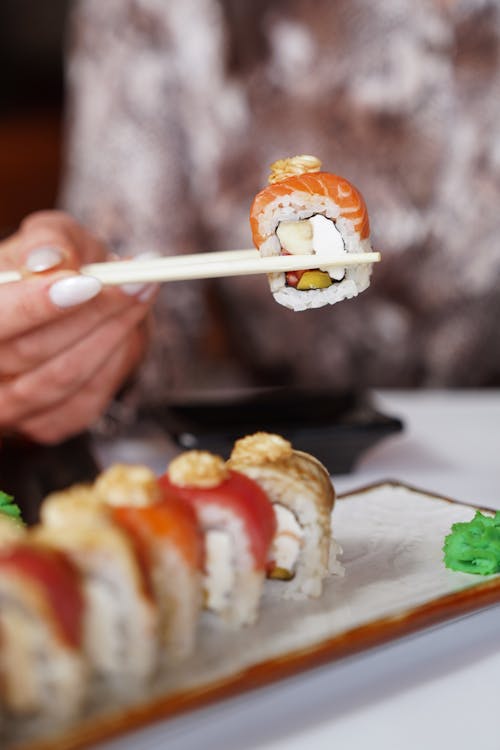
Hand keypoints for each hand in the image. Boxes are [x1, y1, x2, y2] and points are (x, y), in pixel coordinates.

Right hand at [0, 211, 156, 443]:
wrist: (83, 303)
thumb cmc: (60, 266)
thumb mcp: (54, 236)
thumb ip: (50, 242)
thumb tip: (49, 263)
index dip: (38, 305)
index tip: (89, 283)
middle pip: (30, 351)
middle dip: (92, 315)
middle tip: (136, 283)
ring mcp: (10, 405)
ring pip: (63, 376)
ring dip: (112, 335)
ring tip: (142, 293)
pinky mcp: (45, 424)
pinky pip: (86, 399)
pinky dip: (115, 361)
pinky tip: (129, 330)